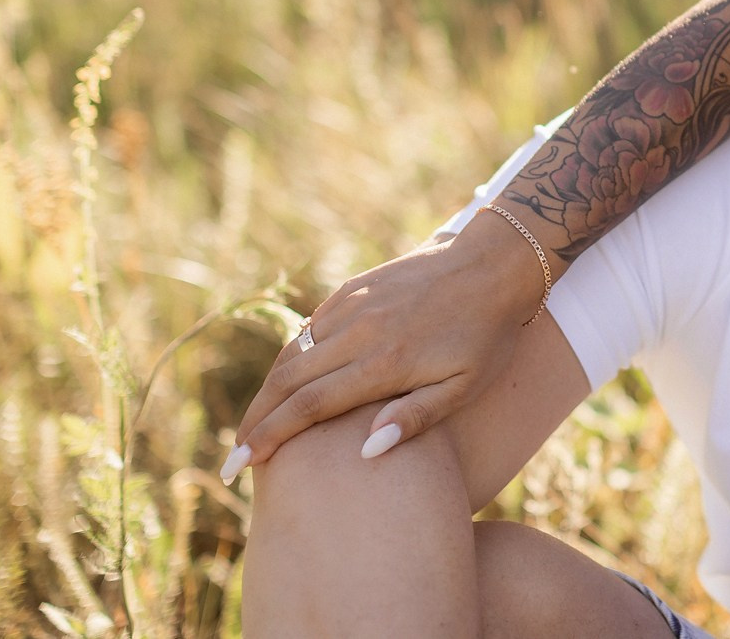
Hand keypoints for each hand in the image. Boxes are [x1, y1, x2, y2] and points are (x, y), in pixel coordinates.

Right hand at [224, 210, 544, 477]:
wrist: (496, 263)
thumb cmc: (488, 335)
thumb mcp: (466, 386)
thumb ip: (416, 419)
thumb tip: (365, 453)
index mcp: (382, 363)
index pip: (307, 408)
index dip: (269, 438)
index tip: (239, 466)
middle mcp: (358, 332)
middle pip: (286, 382)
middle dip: (255, 423)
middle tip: (233, 459)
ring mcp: (353, 305)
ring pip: (293, 353)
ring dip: (268, 391)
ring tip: (254, 427)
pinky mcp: (354, 288)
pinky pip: (311, 327)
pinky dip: (291, 357)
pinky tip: (286, 381)